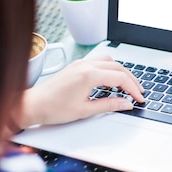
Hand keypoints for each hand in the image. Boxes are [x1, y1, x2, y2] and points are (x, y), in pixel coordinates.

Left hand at [18, 54, 144, 127]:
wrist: (32, 105)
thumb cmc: (53, 108)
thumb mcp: (85, 110)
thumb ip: (109, 105)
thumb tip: (126, 104)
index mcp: (89, 75)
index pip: (120, 78)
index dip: (133, 89)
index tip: (139, 98)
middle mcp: (85, 65)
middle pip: (118, 67)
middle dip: (131, 80)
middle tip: (138, 92)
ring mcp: (80, 63)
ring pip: (109, 61)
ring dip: (121, 72)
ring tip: (126, 86)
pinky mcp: (76, 66)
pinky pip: (98, 62)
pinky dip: (109, 69)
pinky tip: (109, 82)